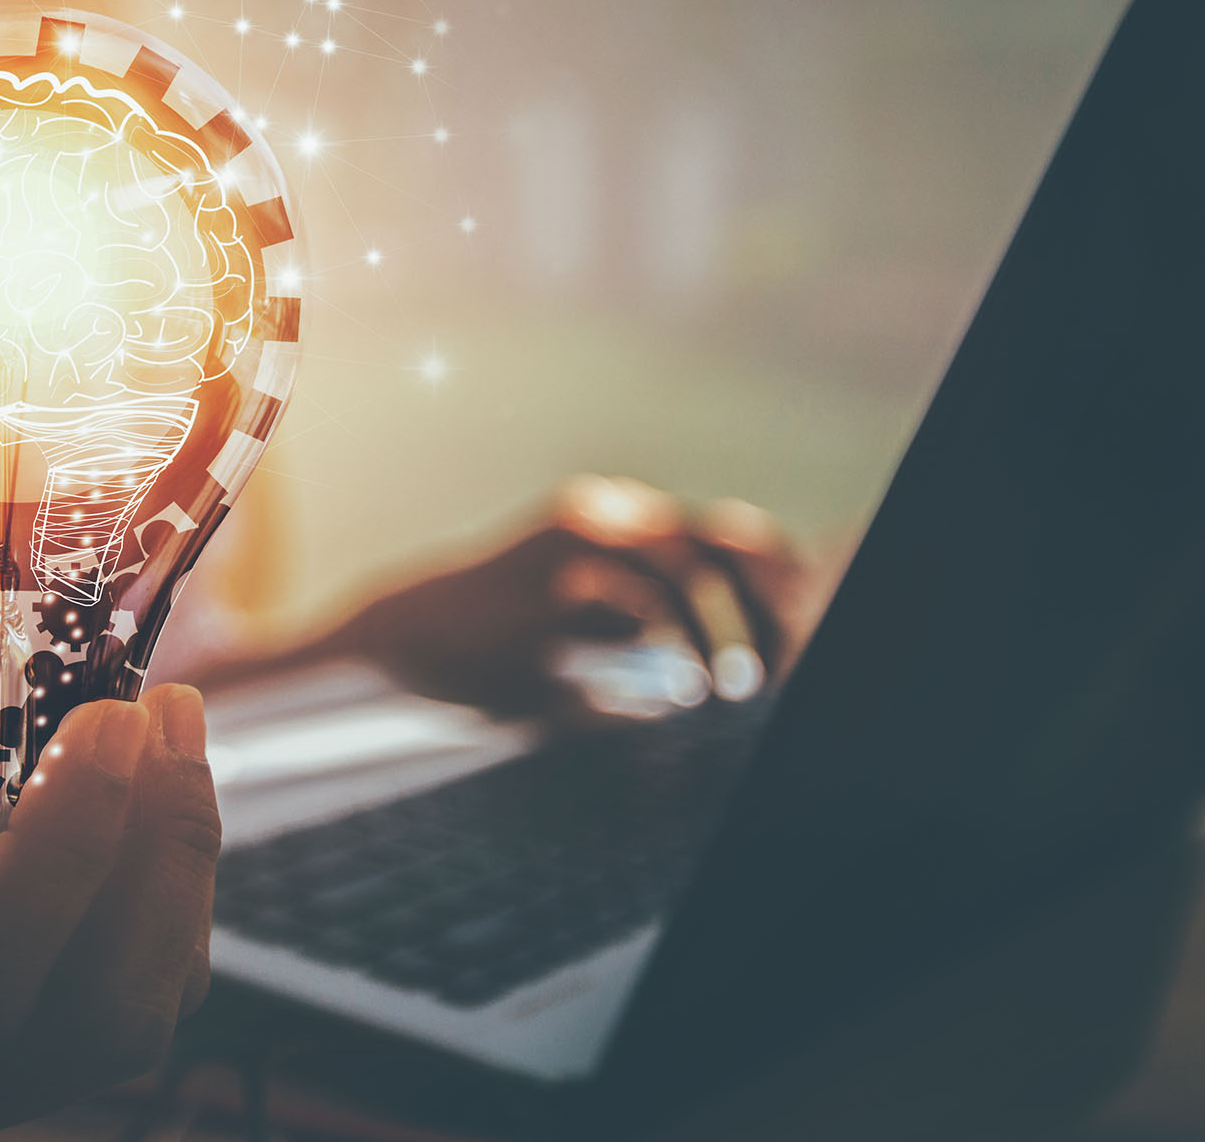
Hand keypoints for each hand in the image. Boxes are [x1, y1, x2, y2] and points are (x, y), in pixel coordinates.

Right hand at [0, 687, 218, 1141]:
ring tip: (172, 725)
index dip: (52, 862)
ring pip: (128, 1020)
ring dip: (177, 866)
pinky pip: (130, 995)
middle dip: (147, 857)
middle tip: (158, 710)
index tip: (103, 725)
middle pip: (79, 1026)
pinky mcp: (12, 1059)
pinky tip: (150, 784)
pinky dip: (165, 888)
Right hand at [320, 476, 828, 722]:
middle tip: (785, 667)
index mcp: (625, 525)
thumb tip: (723, 682)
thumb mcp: (592, 643)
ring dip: (728, 634)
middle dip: (772, 603)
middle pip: (729, 539)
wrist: (408, 640)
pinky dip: (682, 643)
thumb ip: (649, 642)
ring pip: (694, 568)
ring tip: (735, 690)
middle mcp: (612, 514)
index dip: (777, 586)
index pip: (731, 539)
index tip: (796, 647)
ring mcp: (584, 531)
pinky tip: (690, 686)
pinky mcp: (558, 564)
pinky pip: (645, 596)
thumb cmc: (498, 654)